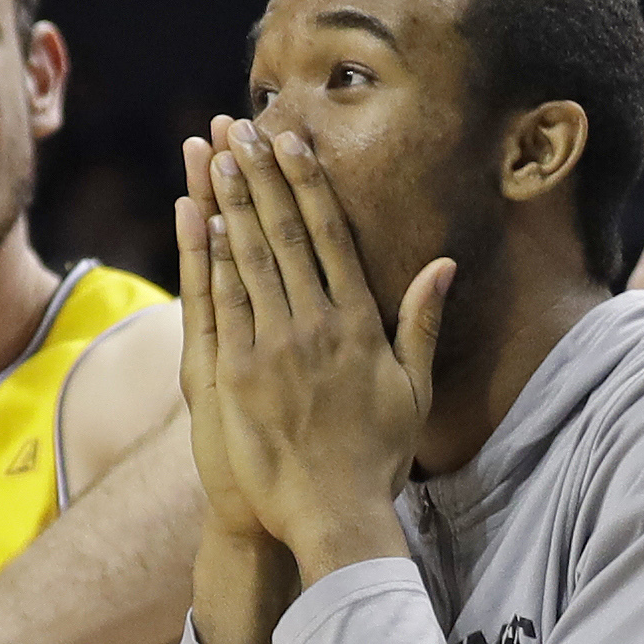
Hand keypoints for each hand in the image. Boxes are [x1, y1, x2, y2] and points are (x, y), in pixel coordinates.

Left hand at [177, 118, 447, 583]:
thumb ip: (422, 322)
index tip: (292, 142)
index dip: (309, 183)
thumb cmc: (377, 458)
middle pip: (286, 234)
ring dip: (232, 203)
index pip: (332, 236)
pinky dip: (210, 258)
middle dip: (262, 177)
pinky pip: (221, 303)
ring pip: (250, 258)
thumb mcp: (414, 389)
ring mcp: (273, 348)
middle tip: (242, 128)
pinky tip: (200, 219)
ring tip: (216, 155)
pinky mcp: (237, 374)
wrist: (334, 515)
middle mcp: (316, 326)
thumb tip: (444, 265)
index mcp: (359, 324)